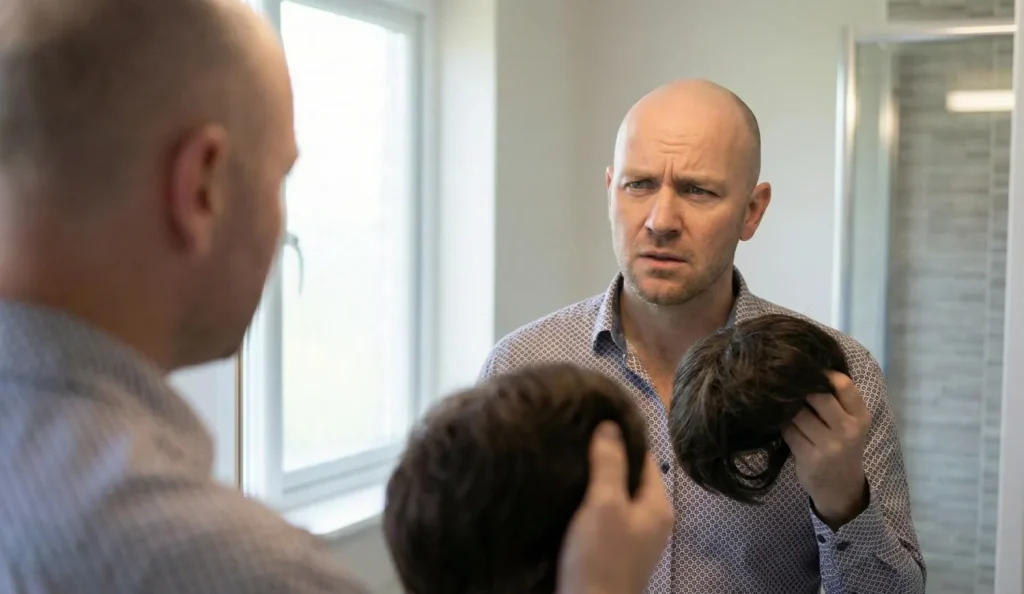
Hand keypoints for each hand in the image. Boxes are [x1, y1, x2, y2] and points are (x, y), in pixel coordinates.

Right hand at [556, 422, 672, 593]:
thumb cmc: (599, 558)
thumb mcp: (604, 504)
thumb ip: (609, 464)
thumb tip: (612, 425)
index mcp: (658, 507)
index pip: (646, 458)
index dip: (622, 439)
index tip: (594, 422)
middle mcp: (652, 522)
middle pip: (631, 478)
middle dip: (607, 460)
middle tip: (577, 439)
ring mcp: (634, 540)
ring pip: (617, 499)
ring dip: (596, 483)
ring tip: (570, 463)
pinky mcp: (614, 554)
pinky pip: (605, 519)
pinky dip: (590, 506)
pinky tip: (569, 498)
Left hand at [782, 371, 871, 529]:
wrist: (841, 488)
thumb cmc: (842, 446)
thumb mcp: (850, 424)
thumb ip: (837, 400)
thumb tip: (807, 367)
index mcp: (860, 417)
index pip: (843, 384)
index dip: (823, 373)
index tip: (809, 370)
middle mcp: (848, 430)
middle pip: (817, 396)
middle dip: (800, 389)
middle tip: (787, 384)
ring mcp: (829, 446)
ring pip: (798, 413)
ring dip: (787, 408)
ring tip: (783, 405)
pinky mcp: (809, 458)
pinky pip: (788, 431)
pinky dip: (782, 425)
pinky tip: (783, 425)